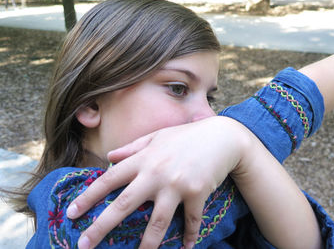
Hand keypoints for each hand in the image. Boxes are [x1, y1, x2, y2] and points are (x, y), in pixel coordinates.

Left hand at [66, 116, 250, 248]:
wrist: (221, 136)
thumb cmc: (186, 136)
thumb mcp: (157, 136)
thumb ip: (132, 147)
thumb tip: (109, 157)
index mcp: (143, 159)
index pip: (109, 179)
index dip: (88, 197)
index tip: (71, 213)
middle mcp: (156, 173)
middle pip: (124, 205)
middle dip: (101, 227)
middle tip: (84, 245)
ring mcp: (177, 185)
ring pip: (157, 222)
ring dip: (146, 245)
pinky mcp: (197, 193)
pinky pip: (191, 221)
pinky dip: (189, 236)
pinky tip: (186, 248)